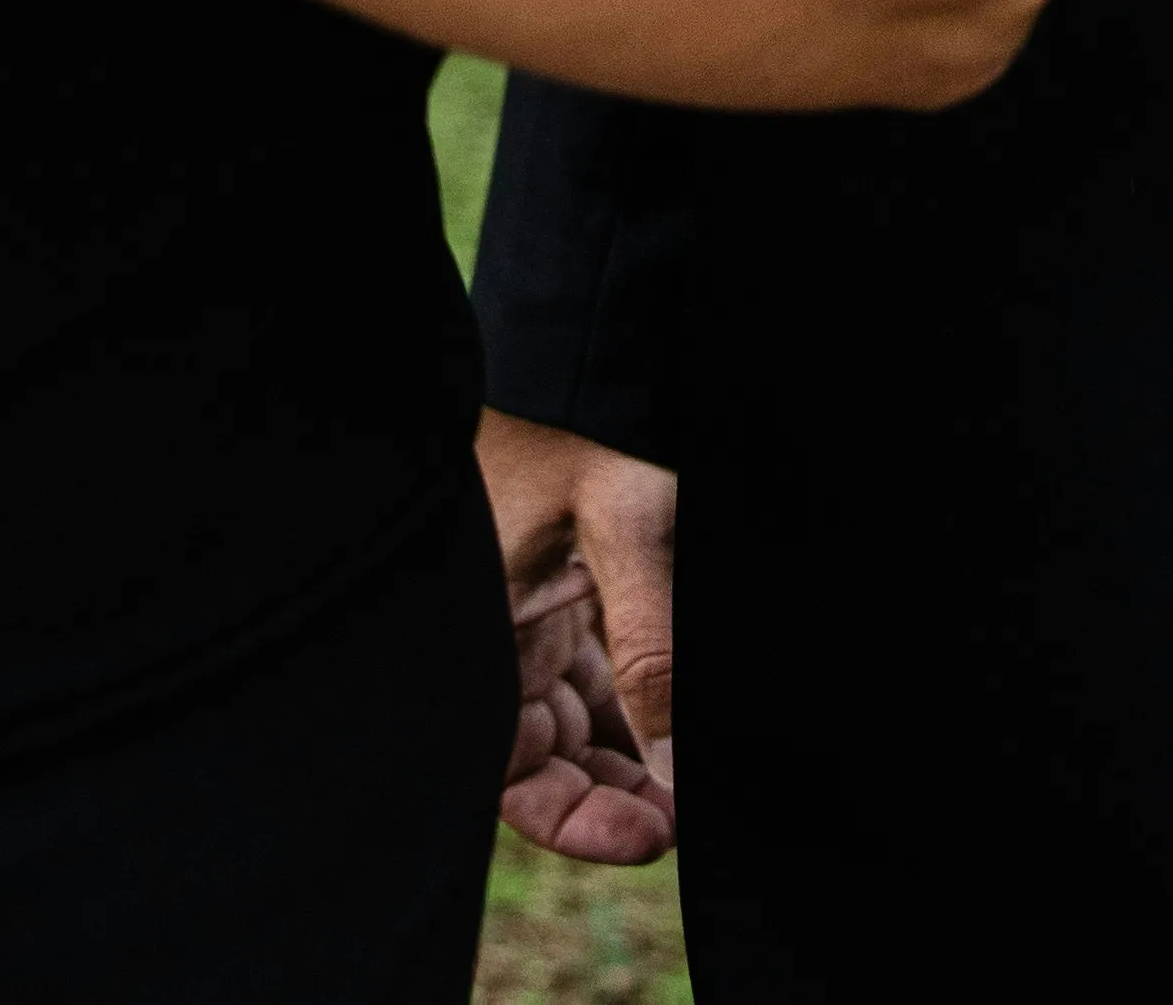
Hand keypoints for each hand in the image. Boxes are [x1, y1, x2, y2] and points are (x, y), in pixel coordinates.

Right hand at [479, 409, 679, 866]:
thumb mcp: (625, 525)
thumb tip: (674, 774)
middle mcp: (501, 638)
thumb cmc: (585, 416)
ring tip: (689, 781)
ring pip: (579, 729)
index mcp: (484, 630)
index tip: (653, 835)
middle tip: (682, 814)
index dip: (575, 819)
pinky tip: (678, 733)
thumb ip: (651, 650)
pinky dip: (642, 712)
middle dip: (615, 797)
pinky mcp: (569, 598)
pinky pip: (600, 681)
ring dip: (635, 762)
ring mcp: (534, 619)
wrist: (583, 338)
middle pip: (547, 762)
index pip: (513, 772)